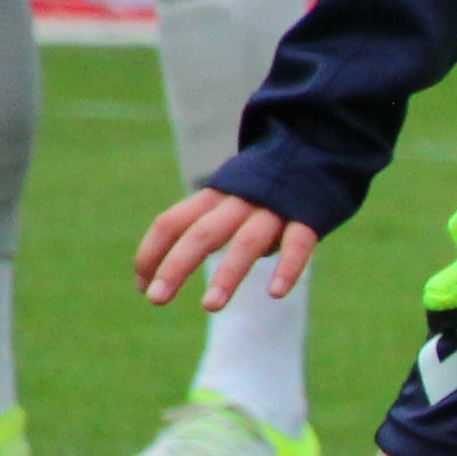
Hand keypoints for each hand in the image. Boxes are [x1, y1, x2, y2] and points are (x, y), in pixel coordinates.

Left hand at [138, 186, 315, 310]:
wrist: (314, 149)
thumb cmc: (264, 190)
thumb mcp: (228, 202)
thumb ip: (209, 229)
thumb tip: (175, 270)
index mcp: (214, 197)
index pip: (171, 222)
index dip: (152, 252)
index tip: (142, 286)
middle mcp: (239, 202)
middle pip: (201, 233)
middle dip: (176, 266)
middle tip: (156, 299)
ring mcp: (274, 209)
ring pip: (246, 242)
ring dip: (227, 274)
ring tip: (210, 307)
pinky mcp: (309, 216)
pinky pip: (298, 244)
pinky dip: (288, 267)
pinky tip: (275, 293)